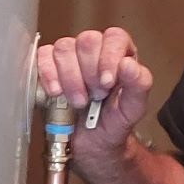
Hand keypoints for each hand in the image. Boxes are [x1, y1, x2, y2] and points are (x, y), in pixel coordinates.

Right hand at [35, 28, 152, 152]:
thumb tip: (128, 64)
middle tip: (94, 96)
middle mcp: (95, 51)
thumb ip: (139, 85)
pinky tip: (56, 92)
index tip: (106, 83)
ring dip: (70, 78)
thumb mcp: (132, 110)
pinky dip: (48, 74)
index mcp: (120, 54)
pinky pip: (43, 56)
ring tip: (78, 101)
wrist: (90, 147)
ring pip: (64, 48)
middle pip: (87, 40)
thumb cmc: (112, 124)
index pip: (114, 37)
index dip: (109, 57)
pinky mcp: (48, 66)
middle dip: (89, 73)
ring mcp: (70, 57)